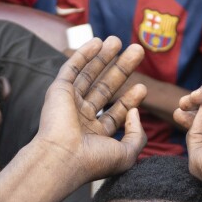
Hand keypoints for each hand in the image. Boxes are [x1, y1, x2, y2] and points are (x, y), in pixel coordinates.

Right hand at [33, 36, 147, 184]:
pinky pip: (72, 68)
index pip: (115, 114)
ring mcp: (69, 104)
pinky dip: (83, 54)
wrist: (63, 157)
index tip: (143, 87)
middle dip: (121, 70)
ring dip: (103, 57)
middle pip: (105, 89)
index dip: (129, 100)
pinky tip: (97, 42)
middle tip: (137, 51)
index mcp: (94, 137)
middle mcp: (80, 119)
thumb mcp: (127, 154)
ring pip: (89, 75)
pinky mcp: (58, 91)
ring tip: (118, 40)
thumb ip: (137, 135)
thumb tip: (135, 112)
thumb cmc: (93, 161)